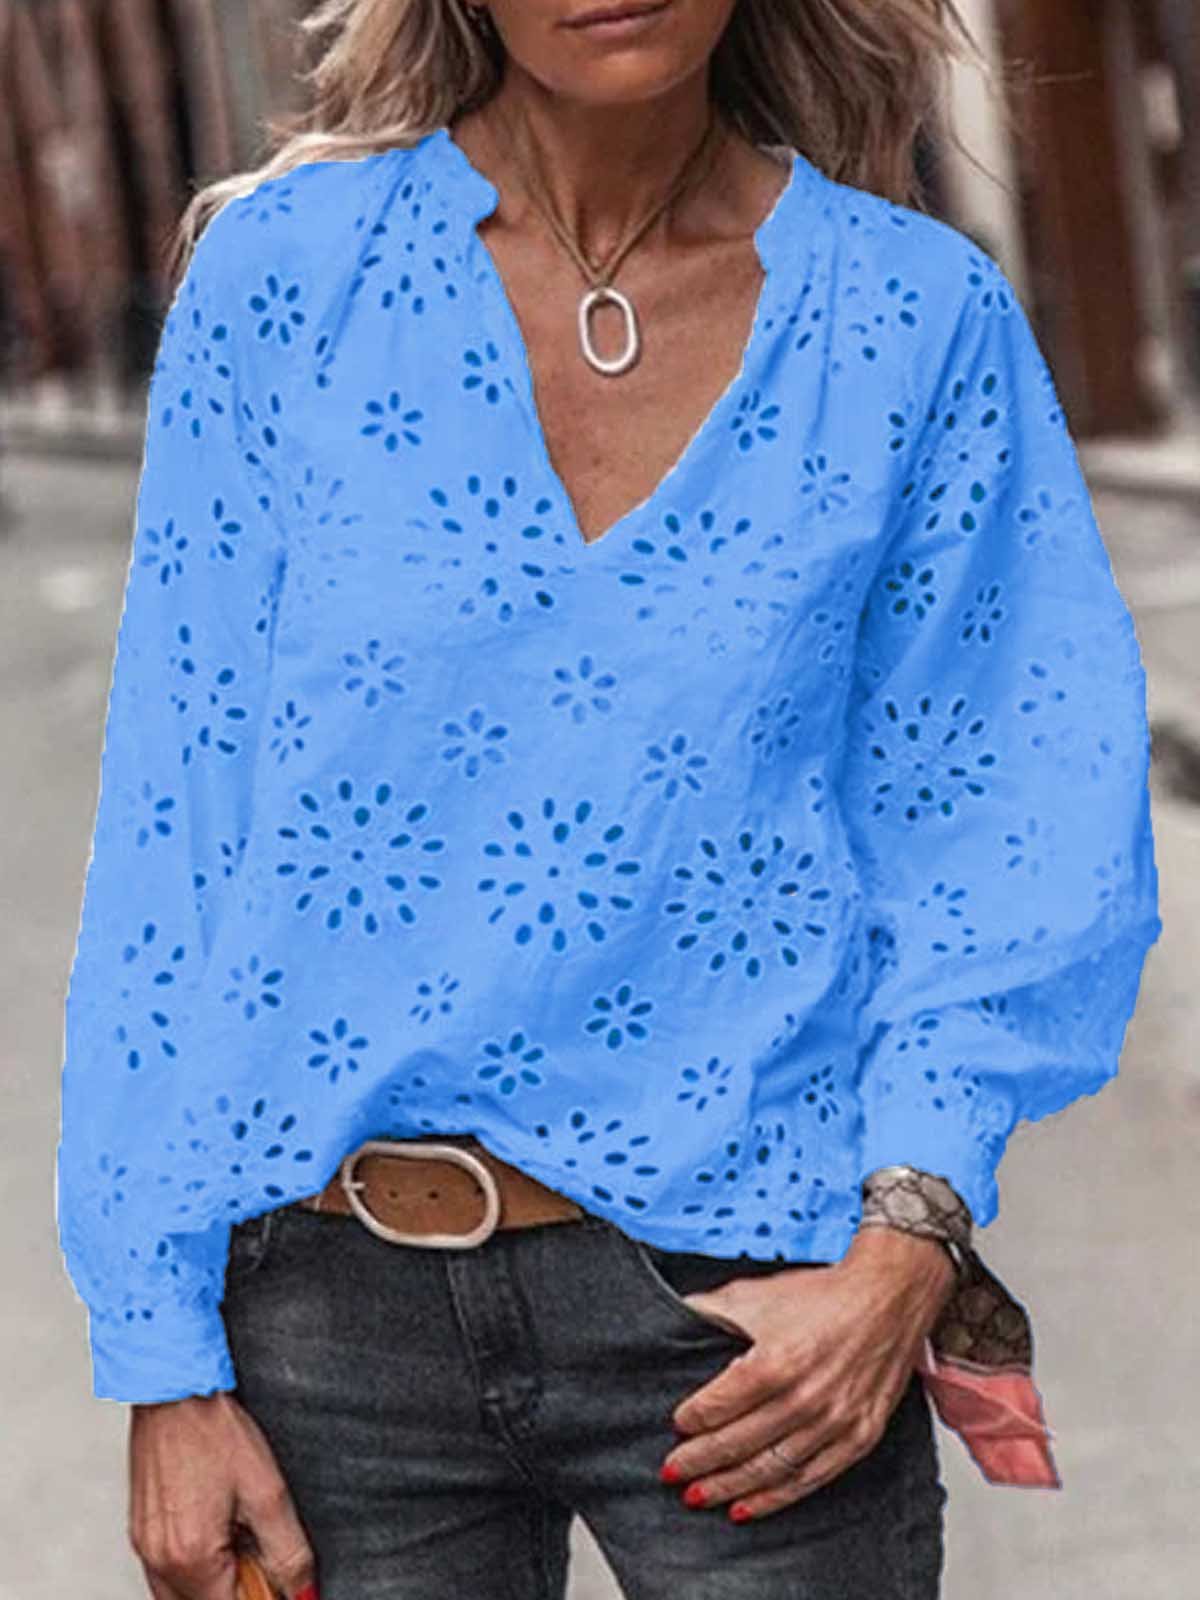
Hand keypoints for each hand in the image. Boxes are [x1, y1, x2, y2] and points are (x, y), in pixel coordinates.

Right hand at [128, 1389, 317, 1598]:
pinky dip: (195, 1567)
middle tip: (260, 1556)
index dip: (262, 1598)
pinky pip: (166, 1573)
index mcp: (191, 1558)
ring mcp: (145, 1547)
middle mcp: (159, 1560)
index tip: (277, 1582)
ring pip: (181, 1595)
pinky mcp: (141, 1531)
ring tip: (238, 1537)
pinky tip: (216, 1531)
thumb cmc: (214, 1430)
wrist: (173, 1392)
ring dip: (214, 1582)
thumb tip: (302, 1590)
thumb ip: (288, 1551)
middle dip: (236, 1591)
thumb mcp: (268, 1491)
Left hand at [659, 1227, 956, 1522]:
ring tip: (697, 1495)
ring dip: (728, 1487)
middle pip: (737, 1443)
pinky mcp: (858, 1438)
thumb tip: (671, 1314)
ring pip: (769, 1469)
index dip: (691, 1420)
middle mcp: (804, 1399)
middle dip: (698, 1462)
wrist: (888, 1297)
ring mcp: (834, 1423)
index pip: (718, 1405)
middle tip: (670, 1473)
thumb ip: (712, 1309)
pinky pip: (809, 1480)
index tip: (675, 1425)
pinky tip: (745, 1508)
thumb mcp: (758, 1294)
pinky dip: (774, 1499)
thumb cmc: (824, 1295)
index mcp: (775, 1362)